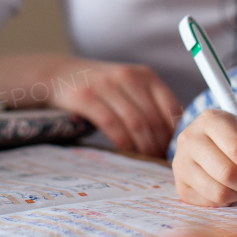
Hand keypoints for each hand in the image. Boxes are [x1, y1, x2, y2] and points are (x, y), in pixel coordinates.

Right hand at [45, 59, 181, 158]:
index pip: (170, 106)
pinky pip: (111, 124)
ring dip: (143, 147)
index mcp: (145, 75)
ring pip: (135, 122)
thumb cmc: (102, 86)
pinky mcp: (86, 96)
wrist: (61, 74)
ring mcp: (106, 85)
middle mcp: (128, 76)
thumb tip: (175, 137)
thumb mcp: (130, 86)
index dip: (174, 132)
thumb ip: (151, 104)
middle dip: (159, 145)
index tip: (174, 150)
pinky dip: (122, 142)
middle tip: (160, 162)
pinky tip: (126, 153)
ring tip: (146, 160)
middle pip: (153, 118)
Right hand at [174, 110, 236, 205]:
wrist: (211, 146)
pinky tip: (230, 189)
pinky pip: (210, 202)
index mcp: (210, 120)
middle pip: (227, 172)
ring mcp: (181, 163)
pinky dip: (227, 200)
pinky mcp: (181, 185)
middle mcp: (190, 139)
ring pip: (219, 191)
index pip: (236, 147)